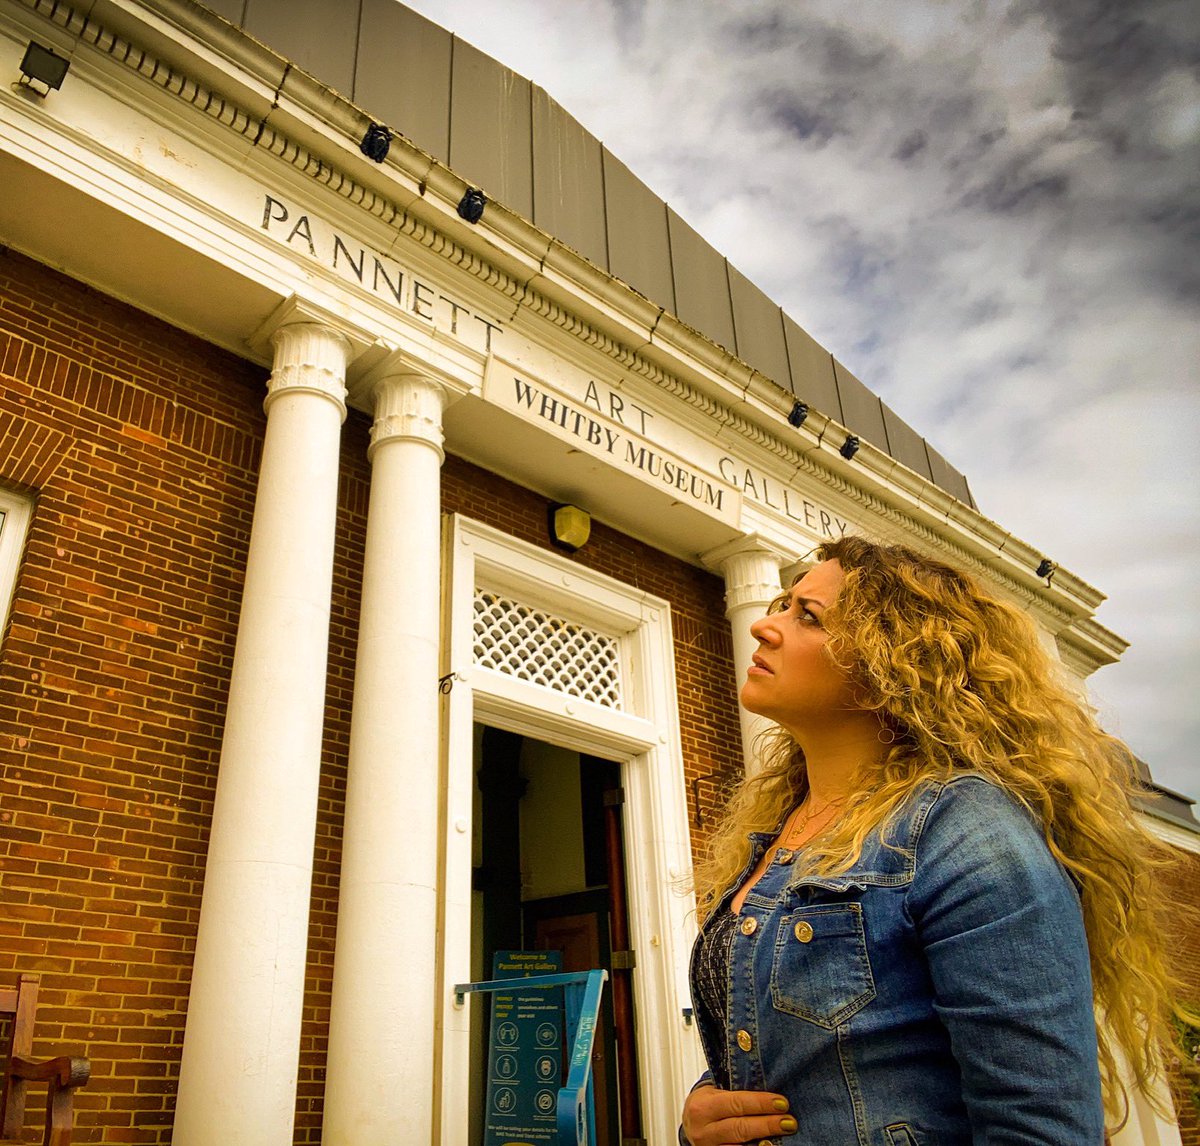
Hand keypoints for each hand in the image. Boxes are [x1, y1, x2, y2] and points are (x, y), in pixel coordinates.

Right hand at [681, 1083, 797, 1144]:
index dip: (760, 1103)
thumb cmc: (707, 1104)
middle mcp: (703, 1130)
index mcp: (702, 1107)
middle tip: (789, 1121)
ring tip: (784, 1135)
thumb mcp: (714, 1093)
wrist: (689, 1124)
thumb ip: (736, 1092)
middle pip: (740, 1128)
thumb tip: (770, 1086)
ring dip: (764, 1141)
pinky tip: (767, 1145)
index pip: (736, 1103)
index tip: (782, 1102)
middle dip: (767, 1124)